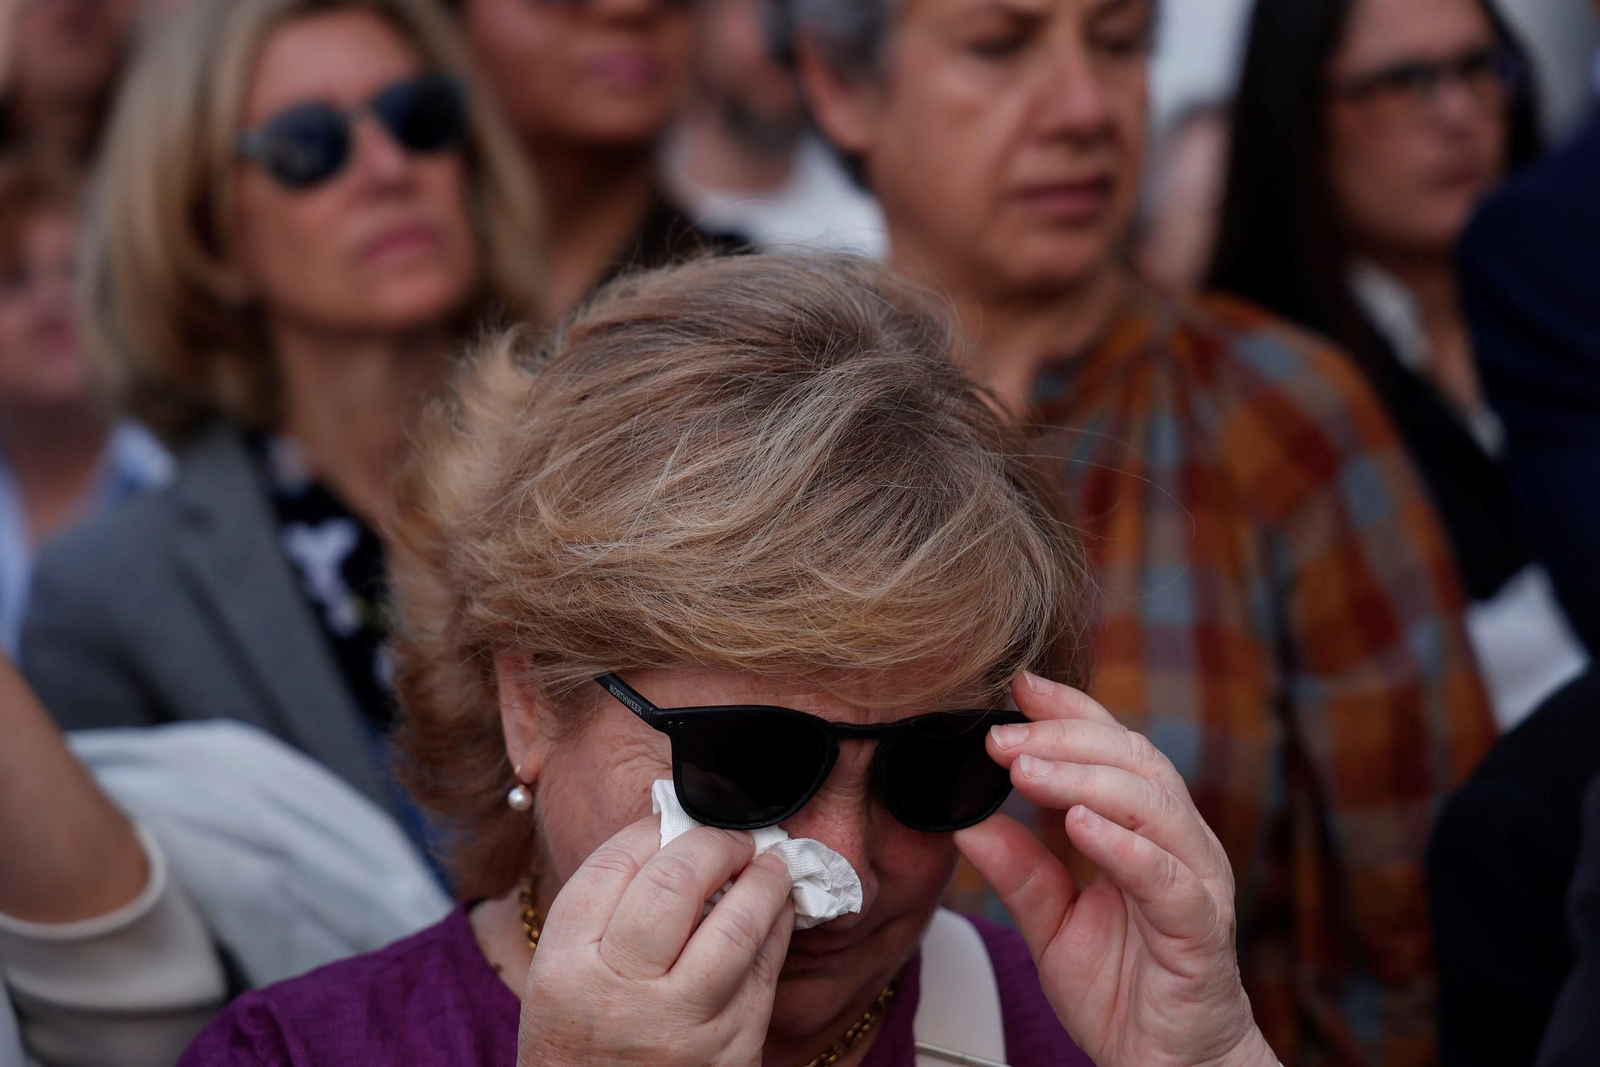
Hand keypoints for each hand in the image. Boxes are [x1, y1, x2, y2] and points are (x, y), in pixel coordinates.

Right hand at [516, 817, 795, 1066]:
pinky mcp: (731, 1051)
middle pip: (676, 882)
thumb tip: (672, 834)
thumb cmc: (580, 1045)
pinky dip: (777, 927)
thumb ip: (603, 912)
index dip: (653, 827)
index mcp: (564, 968)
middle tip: (734, 831)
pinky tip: (778, 907)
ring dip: (763, 877)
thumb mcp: (561, 980)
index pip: (613, 865)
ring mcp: (681, 1027)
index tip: (676, 817)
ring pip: (737, 923)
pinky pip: (765, 970)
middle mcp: (619, 995)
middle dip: (715, 841)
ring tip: (771, 859)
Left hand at [955, 673, 1278, 1066]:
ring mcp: (1196, 883)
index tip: (1018, 686)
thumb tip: (966, 818)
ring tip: (1027, 770)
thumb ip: (1018, 869)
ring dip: (1084, 780)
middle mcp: (1178, 844)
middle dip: (1064, 740)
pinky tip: (1082, 826)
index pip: (1114, 748)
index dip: (1070, 711)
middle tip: (1002, 737)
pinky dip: (1125, 846)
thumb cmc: (1124, 989)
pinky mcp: (1200, 930)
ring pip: (1152, 806)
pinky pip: (1167, 879)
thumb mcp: (1050, 921)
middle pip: (1133, 762)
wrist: (1166, 1066)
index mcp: (1146, 830)